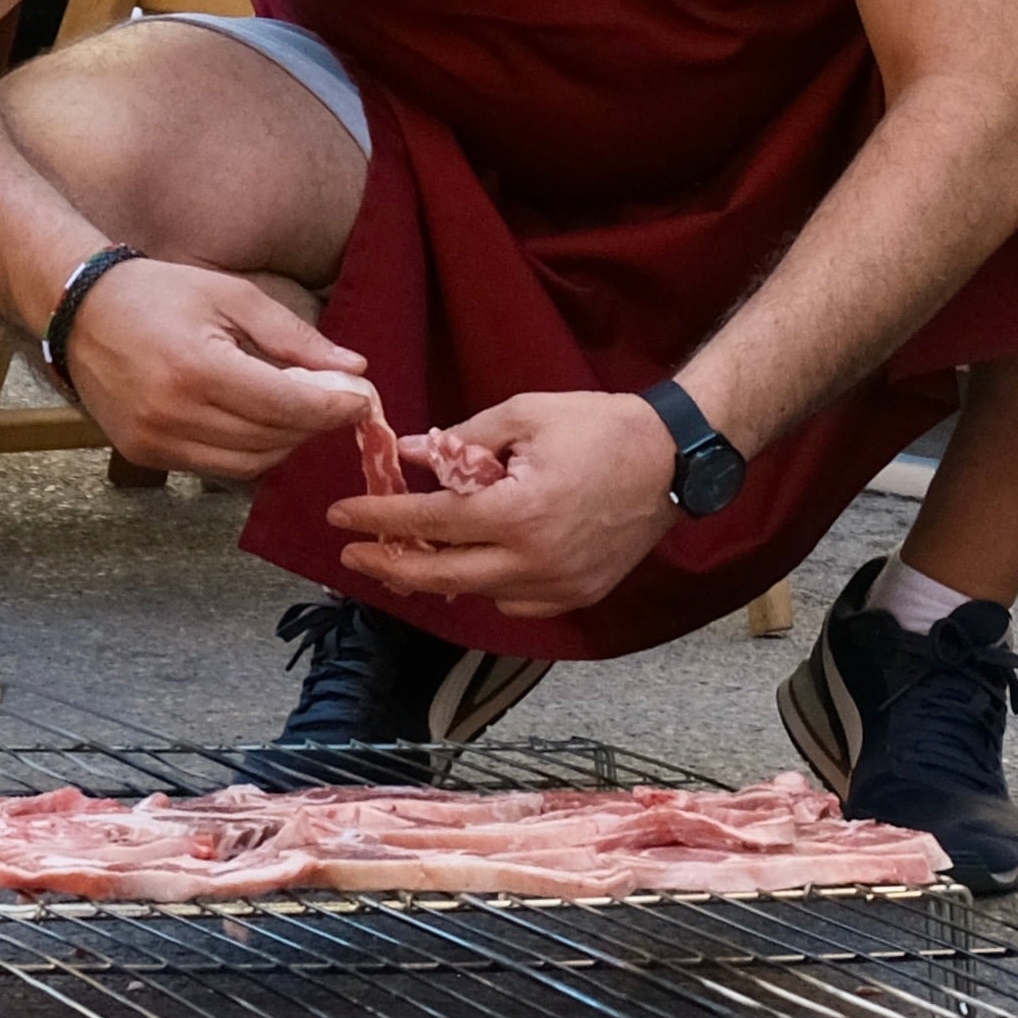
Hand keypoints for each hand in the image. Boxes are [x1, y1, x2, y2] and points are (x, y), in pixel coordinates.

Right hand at [61, 258, 374, 479]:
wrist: (79, 311)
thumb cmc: (158, 293)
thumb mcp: (231, 296)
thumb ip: (293, 336)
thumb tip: (354, 367)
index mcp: (197, 367)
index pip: (286, 404)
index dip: (333, 406)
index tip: (364, 399)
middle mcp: (174, 414)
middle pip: (273, 439)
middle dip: (314, 423)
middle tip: (337, 399)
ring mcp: (156, 441)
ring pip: (250, 464)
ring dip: (285, 442)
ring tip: (299, 409)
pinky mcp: (145, 455)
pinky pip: (217, 467)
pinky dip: (249, 451)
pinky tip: (258, 421)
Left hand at [328, 390, 678, 618]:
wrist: (676, 459)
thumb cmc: (602, 427)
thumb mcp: (524, 414)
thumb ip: (461, 439)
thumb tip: (407, 453)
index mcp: (516, 513)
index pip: (429, 522)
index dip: (378, 519)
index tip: (340, 516)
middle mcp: (535, 561)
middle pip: (442, 576)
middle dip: (389, 565)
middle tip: (351, 555)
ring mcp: (560, 586)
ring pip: (477, 593)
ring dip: (436, 577)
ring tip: (404, 558)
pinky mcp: (579, 596)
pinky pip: (515, 602)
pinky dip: (487, 586)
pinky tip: (471, 564)